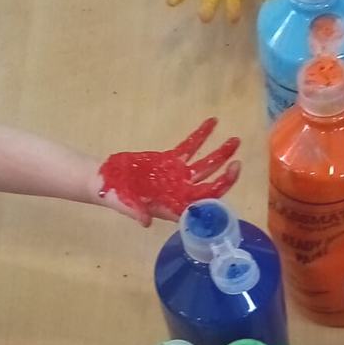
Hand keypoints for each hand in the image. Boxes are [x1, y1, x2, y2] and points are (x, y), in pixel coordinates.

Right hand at [98, 118, 240, 227]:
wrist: (106, 180)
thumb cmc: (115, 196)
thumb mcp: (124, 205)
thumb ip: (136, 213)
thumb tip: (145, 222)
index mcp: (174, 205)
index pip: (201, 204)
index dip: (216, 195)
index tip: (225, 183)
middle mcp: (181, 192)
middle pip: (210, 185)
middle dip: (226, 176)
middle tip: (237, 163)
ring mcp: (178, 175)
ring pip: (205, 165)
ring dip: (221, 154)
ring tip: (235, 140)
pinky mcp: (171, 160)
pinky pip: (190, 146)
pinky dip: (201, 135)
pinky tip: (212, 122)